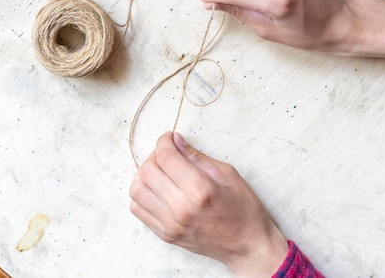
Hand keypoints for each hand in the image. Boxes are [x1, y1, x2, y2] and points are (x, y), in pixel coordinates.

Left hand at [129, 132, 288, 277]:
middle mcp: (181, 209)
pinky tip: (158, 189)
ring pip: (137, 190)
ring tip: (161, 171)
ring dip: (145, 174)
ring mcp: (171, 224)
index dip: (164, 142)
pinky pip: (138, 209)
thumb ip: (197, 157)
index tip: (169, 138)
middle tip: (167, 153)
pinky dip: (143, 193)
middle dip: (154, 155)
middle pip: (147, 172)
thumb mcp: (228, 175)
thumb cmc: (244, 209)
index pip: (166, 158)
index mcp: (200, 190)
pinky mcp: (165, 235)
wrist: (247, 246)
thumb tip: (176, 141)